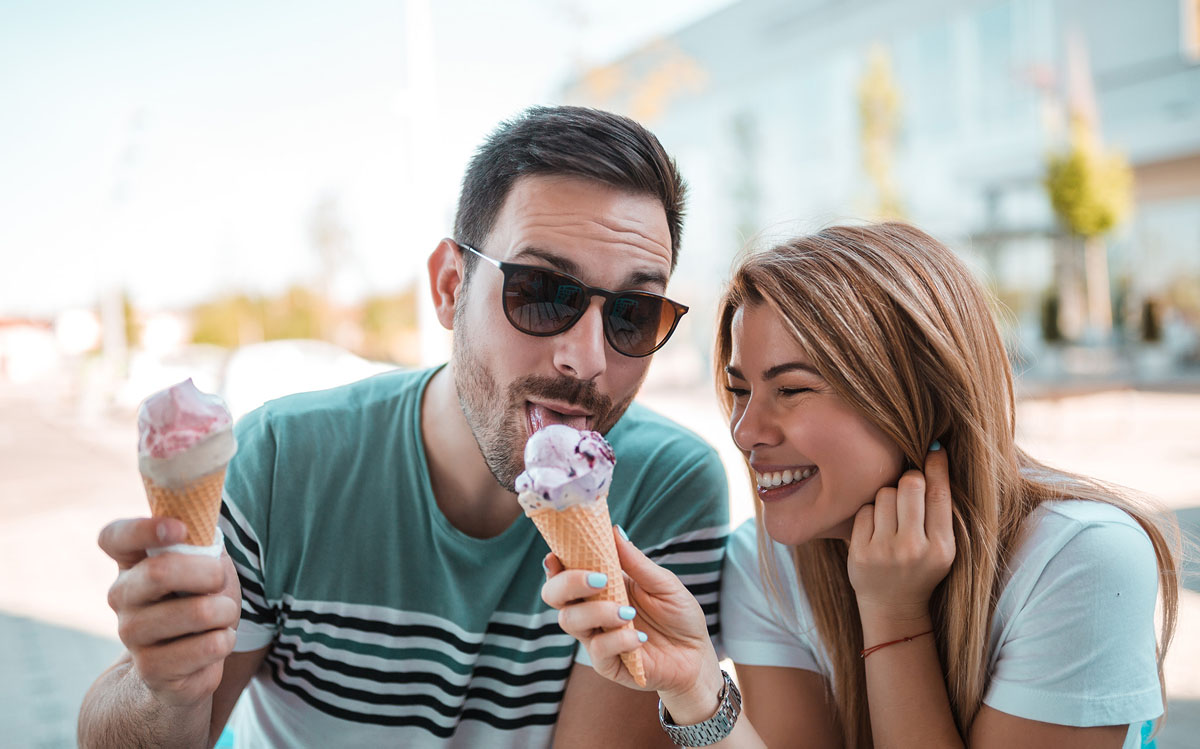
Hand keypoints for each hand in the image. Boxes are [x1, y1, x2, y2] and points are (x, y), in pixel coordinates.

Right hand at [99, 517, 241, 706]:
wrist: (189, 663)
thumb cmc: (200, 600)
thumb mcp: (204, 564)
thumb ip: (201, 542)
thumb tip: (206, 521)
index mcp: (131, 563)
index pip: (114, 537)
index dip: (143, 529)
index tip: (179, 529)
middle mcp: (121, 597)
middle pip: (160, 572)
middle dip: (209, 574)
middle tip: (220, 581)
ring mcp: (131, 635)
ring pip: (197, 612)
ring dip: (226, 611)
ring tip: (222, 616)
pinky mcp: (152, 669)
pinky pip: (208, 646)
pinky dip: (226, 640)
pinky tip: (216, 642)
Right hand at [541, 528, 723, 708]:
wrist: (697, 655)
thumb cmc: (679, 615)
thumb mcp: (663, 583)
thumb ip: (636, 562)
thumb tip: (614, 530)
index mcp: (602, 584)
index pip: (564, 572)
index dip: (554, 563)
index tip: (555, 555)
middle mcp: (592, 609)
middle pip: (554, 595)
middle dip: (567, 584)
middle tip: (598, 580)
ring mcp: (597, 636)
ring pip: (570, 621)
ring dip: (596, 611)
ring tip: (628, 613)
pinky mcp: (607, 663)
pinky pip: (597, 650)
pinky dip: (617, 640)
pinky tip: (640, 638)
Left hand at [847, 445, 955, 621]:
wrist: (894, 608)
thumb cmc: (921, 569)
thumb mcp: (942, 548)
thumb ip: (940, 512)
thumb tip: (935, 455)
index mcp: (942, 548)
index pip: (940, 494)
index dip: (937, 467)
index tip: (935, 448)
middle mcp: (914, 549)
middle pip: (910, 485)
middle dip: (909, 480)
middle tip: (909, 489)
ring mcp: (884, 551)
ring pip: (885, 494)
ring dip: (888, 499)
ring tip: (893, 518)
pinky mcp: (860, 553)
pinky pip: (864, 510)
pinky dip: (870, 514)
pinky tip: (876, 530)